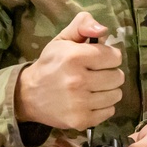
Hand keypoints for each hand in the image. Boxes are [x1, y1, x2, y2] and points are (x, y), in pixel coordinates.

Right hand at [15, 12, 123, 130]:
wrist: (29, 95)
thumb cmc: (50, 64)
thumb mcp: (62, 39)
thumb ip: (82, 26)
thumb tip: (103, 29)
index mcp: (74, 57)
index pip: (115, 57)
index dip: (109, 56)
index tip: (99, 59)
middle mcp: (78, 80)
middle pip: (118, 77)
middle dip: (110, 73)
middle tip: (96, 74)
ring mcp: (80, 103)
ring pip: (116, 95)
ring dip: (108, 90)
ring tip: (94, 88)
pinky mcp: (81, 120)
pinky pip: (110, 111)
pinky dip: (103, 106)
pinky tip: (90, 100)